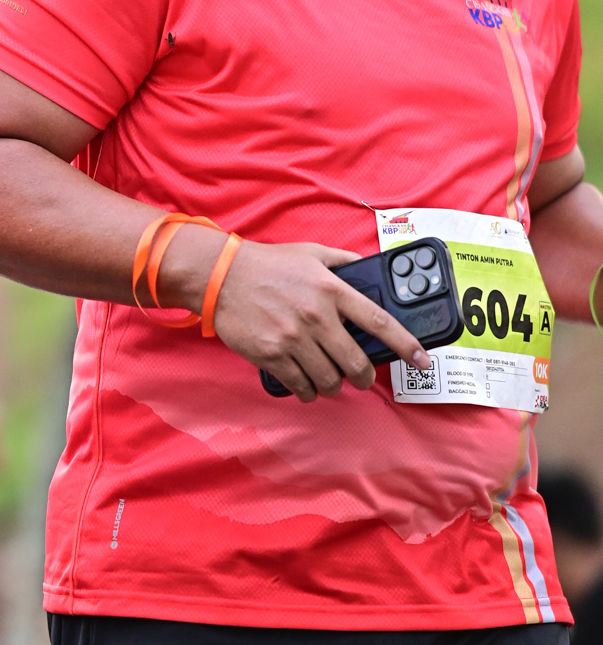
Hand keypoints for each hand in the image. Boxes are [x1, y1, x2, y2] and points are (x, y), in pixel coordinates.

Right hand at [208, 241, 430, 403]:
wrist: (220, 276)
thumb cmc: (266, 264)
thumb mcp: (310, 252)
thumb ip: (342, 261)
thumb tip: (365, 266)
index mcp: (332, 290)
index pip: (379, 321)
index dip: (406, 344)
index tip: (423, 360)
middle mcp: (316, 316)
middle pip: (355, 363)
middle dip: (363, 377)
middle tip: (360, 377)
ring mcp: (293, 338)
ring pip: (329, 380)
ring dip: (333, 386)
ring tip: (329, 380)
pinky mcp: (272, 355)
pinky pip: (300, 386)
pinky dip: (308, 391)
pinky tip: (306, 384)